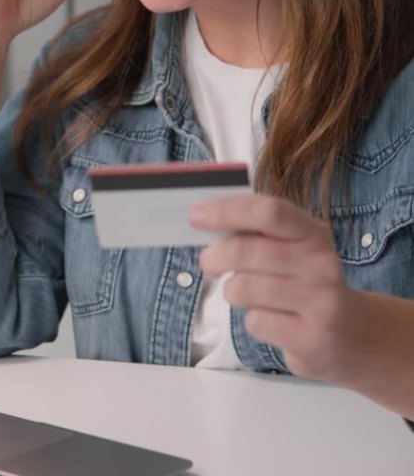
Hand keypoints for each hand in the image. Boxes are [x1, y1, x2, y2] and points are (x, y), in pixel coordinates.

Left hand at [192, 194, 366, 384]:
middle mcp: (321, 263)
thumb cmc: (306, 284)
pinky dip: (252, 321)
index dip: (227, 211)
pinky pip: (256, 322)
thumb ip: (257, 233)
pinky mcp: (313, 338)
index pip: (268, 212)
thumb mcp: (293, 249)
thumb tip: (206, 219)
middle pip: (247, 251)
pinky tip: (273, 321)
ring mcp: (321, 302)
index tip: (196, 216)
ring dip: (233, 291)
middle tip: (208, 263)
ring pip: (244, 288)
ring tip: (246, 294)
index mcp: (313, 233)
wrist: (353, 336)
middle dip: (216, 256)